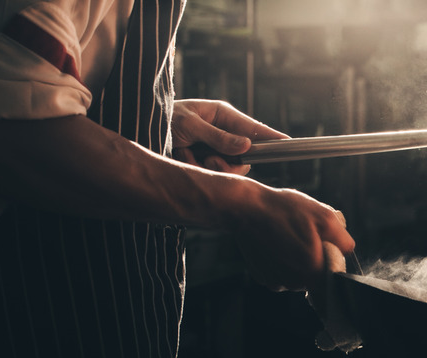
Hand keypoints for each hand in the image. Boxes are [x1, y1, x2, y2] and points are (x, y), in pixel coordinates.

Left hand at [171, 99, 287, 174]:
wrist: (138, 129)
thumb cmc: (163, 118)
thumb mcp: (190, 125)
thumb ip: (218, 137)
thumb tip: (246, 146)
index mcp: (222, 115)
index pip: (253, 127)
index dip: (271, 136)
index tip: (288, 141)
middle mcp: (223, 132)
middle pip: (244, 155)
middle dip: (227, 162)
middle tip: (209, 159)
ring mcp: (214, 147)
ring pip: (229, 167)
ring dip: (208, 166)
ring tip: (187, 155)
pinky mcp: (205, 160)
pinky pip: (213, 173)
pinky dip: (196, 168)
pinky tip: (182, 157)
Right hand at [230, 184, 354, 291]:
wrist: (246, 208)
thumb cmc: (286, 210)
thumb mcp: (325, 217)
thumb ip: (344, 240)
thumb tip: (347, 253)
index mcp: (313, 270)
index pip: (335, 279)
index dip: (334, 261)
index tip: (327, 247)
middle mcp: (295, 283)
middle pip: (317, 277)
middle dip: (317, 259)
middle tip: (307, 235)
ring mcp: (277, 282)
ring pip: (300, 277)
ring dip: (299, 262)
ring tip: (290, 237)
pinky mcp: (263, 278)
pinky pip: (282, 274)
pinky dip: (283, 263)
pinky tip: (277, 244)